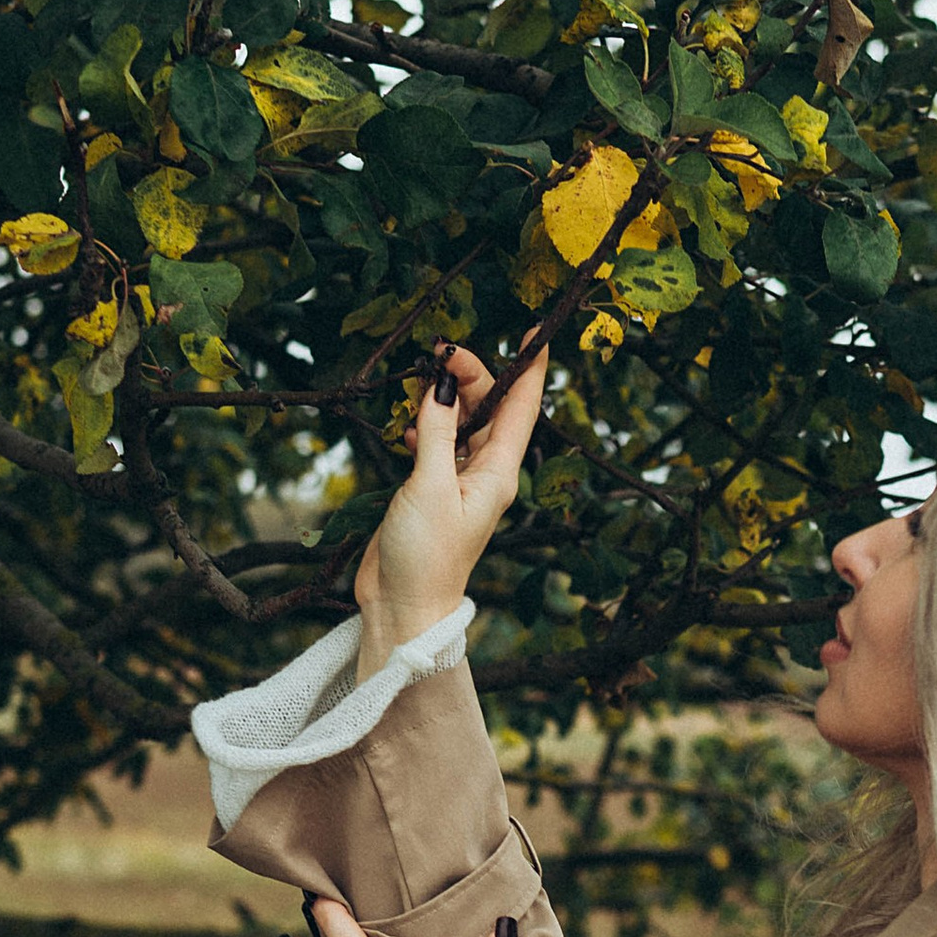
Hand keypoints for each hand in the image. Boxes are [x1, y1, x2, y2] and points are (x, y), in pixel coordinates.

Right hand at [353, 342, 546, 681]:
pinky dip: (424, 424)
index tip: (534, 330)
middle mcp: (486, 472)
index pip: (523, 407)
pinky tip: (408, 422)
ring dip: (443, 396)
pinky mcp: (432, 487)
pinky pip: (436, 441)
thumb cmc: (424, 558)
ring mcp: (459, 479)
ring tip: (420, 377)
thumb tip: (436, 384)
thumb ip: (433, 433)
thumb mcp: (429, 487)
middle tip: (438, 351)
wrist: (402, 607)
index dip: (530, 367)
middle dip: (469, 373)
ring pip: (460, 420)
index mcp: (499, 472)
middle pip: (489, 406)